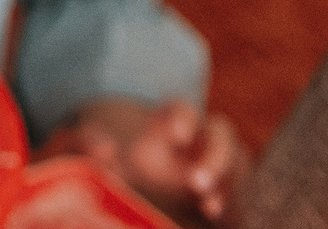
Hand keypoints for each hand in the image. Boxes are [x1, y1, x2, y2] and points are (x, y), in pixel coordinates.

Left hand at [49, 97, 245, 223]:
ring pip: (236, 164)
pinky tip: (216, 217)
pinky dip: (234, 205)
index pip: (181, 110)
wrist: (135, 187)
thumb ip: (86, 143)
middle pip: (221, 135)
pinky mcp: (229, 193)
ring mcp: (220, 165)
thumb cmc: (111, 161)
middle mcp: (200, 138)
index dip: (182, 118)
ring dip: (228, 183)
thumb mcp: (90, 148)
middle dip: (215, 157)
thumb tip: (102, 148)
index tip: (176, 136)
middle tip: (196, 182)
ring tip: (210, 207)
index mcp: (168, 120)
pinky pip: (241, 195)